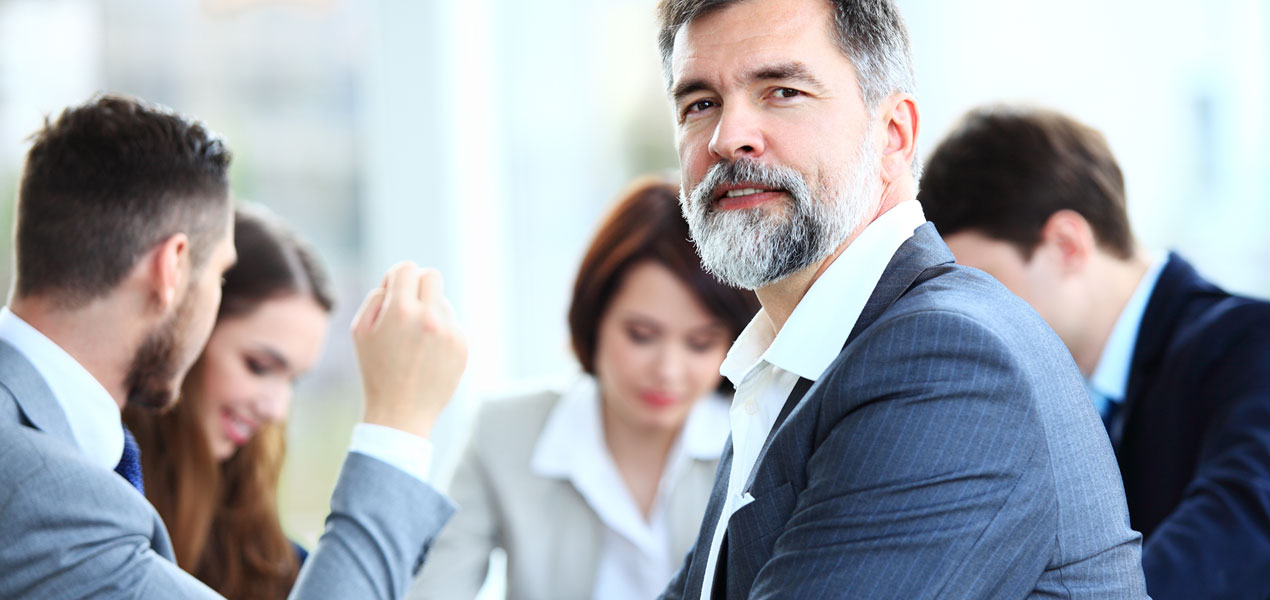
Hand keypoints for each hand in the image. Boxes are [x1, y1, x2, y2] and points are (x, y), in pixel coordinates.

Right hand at [351, 262, 467, 437]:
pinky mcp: (463, 346)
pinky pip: (453, 325)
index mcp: (401, 310)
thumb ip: (377, 297)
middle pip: (431, 276)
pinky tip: (428, 355)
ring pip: (443, 303)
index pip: (406, 269)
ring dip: (430, 313)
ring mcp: (450, 332)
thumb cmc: (376, 370)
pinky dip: (441, 333)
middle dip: (418, 286)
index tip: (394, 293)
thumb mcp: (361, 330)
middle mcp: (430, 316)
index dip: (397, 278)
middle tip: (408, 307)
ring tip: (415, 343)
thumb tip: (395, 283)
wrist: (401, 412)